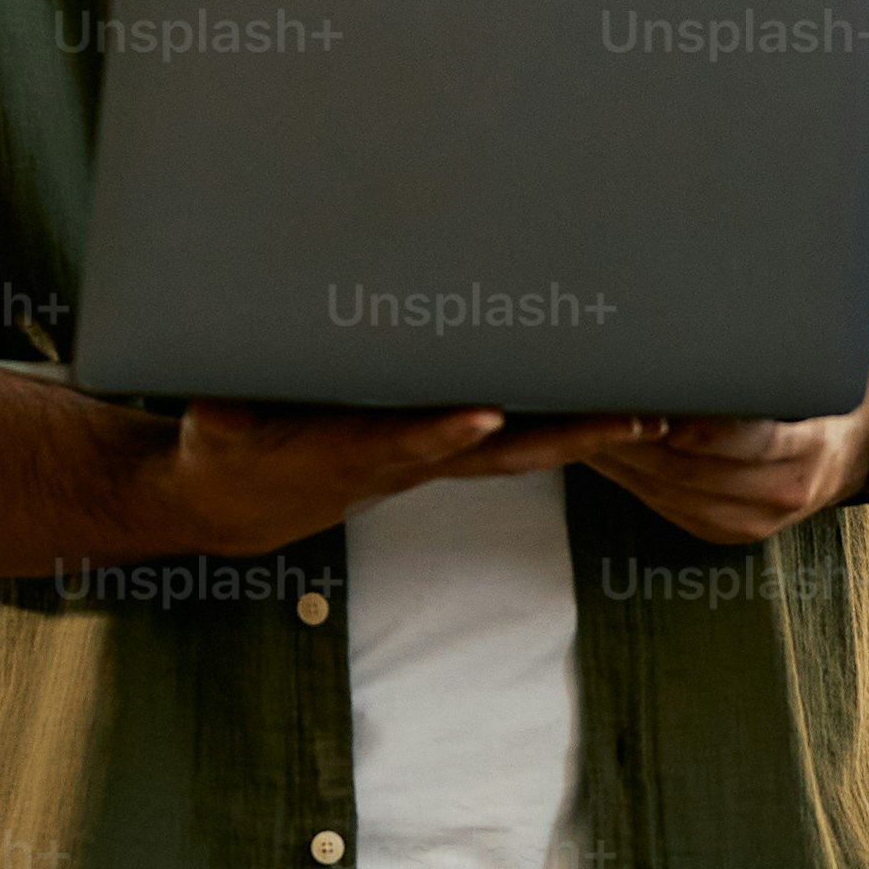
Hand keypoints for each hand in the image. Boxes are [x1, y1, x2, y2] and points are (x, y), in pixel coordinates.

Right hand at [156, 399, 660, 559]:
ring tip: (652, 416)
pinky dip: (561, 431)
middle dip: (564, 437)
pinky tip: (613, 414)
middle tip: (632, 420)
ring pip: (519, 452)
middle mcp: (404, 463)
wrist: (236, 505)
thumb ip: (228, 396)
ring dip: (583, 438)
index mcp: (348, 453)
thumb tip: (225, 363)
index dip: (441, 434)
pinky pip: (511, 445)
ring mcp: (428, 464)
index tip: (484, 416)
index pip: (403, 444)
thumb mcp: (216, 421)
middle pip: (497, 453)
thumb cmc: (225, 448)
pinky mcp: (438, 456)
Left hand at [586, 385, 868, 547]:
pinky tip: (601, 451)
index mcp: (806, 451)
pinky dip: (629, 477)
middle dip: (631, 436)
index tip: (638, 394)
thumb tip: (702, 327)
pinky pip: (665, 505)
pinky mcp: (727, 534)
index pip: (732, 437)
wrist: (858, 451)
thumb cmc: (821, 397)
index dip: (681, 421)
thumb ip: (760, 363)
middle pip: (686, 467)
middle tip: (587, 399)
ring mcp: (751, 522)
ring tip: (580, 422)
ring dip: (619, 458)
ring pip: (667, 489)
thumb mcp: (807, 373)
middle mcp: (780, 494)